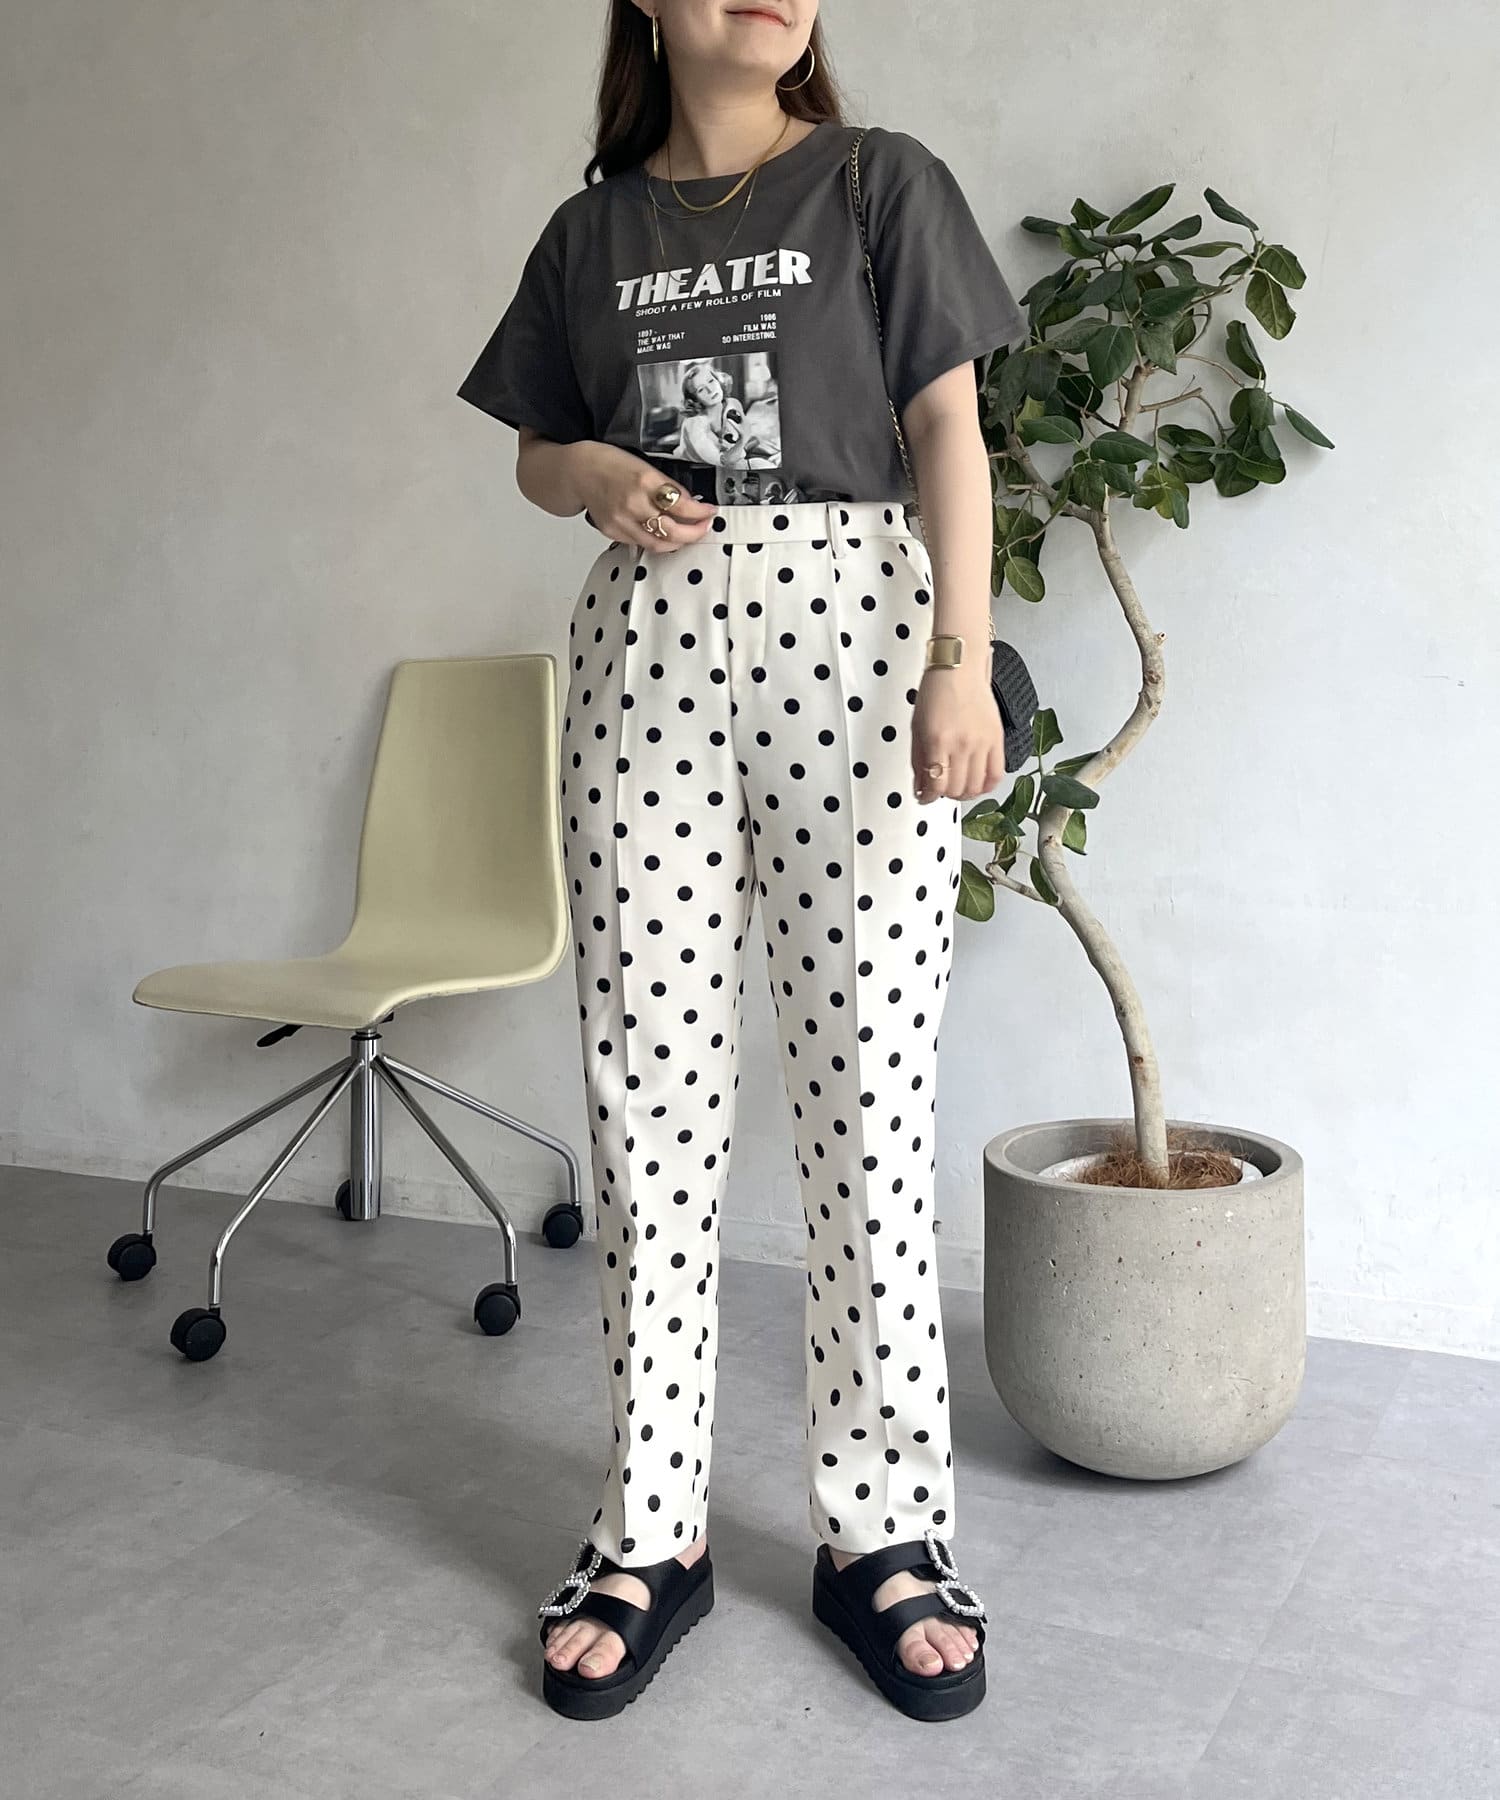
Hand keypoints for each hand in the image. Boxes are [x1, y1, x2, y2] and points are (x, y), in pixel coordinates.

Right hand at [566, 442, 717, 551]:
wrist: (577, 471)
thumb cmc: (608, 463)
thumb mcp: (644, 465)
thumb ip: (667, 486)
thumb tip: (690, 502)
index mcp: (644, 481)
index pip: (683, 506)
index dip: (701, 513)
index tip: (709, 512)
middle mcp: (633, 503)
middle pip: (673, 531)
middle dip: (695, 533)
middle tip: (704, 527)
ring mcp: (622, 521)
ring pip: (659, 544)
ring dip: (679, 542)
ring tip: (688, 534)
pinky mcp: (614, 532)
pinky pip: (642, 544)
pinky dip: (657, 542)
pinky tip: (664, 536)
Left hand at [912, 659, 1005, 802]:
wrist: (959, 668)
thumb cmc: (936, 691)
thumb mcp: (917, 727)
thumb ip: (918, 760)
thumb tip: (920, 786)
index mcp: (938, 741)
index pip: (935, 785)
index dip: (928, 797)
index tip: (925, 796)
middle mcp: (962, 744)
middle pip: (956, 790)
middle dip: (944, 795)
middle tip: (940, 789)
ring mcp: (982, 743)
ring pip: (976, 786)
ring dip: (965, 793)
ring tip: (958, 787)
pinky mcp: (997, 739)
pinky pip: (997, 774)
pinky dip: (987, 785)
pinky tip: (978, 784)